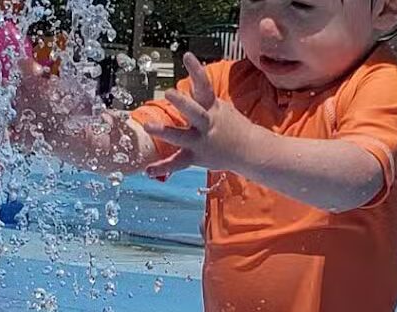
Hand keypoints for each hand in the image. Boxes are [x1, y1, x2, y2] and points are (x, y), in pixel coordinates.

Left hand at [144, 53, 260, 178]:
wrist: (250, 151)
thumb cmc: (232, 125)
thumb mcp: (220, 107)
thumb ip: (201, 97)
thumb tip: (189, 81)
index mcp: (213, 108)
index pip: (204, 85)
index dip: (196, 70)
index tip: (187, 56)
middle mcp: (207, 124)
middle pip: (195, 111)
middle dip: (182, 102)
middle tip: (168, 92)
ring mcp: (201, 142)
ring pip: (181, 136)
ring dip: (164, 132)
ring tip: (147, 126)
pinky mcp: (196, 157)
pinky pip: (177, 163)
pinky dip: (162, 167)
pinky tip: (147, 170)